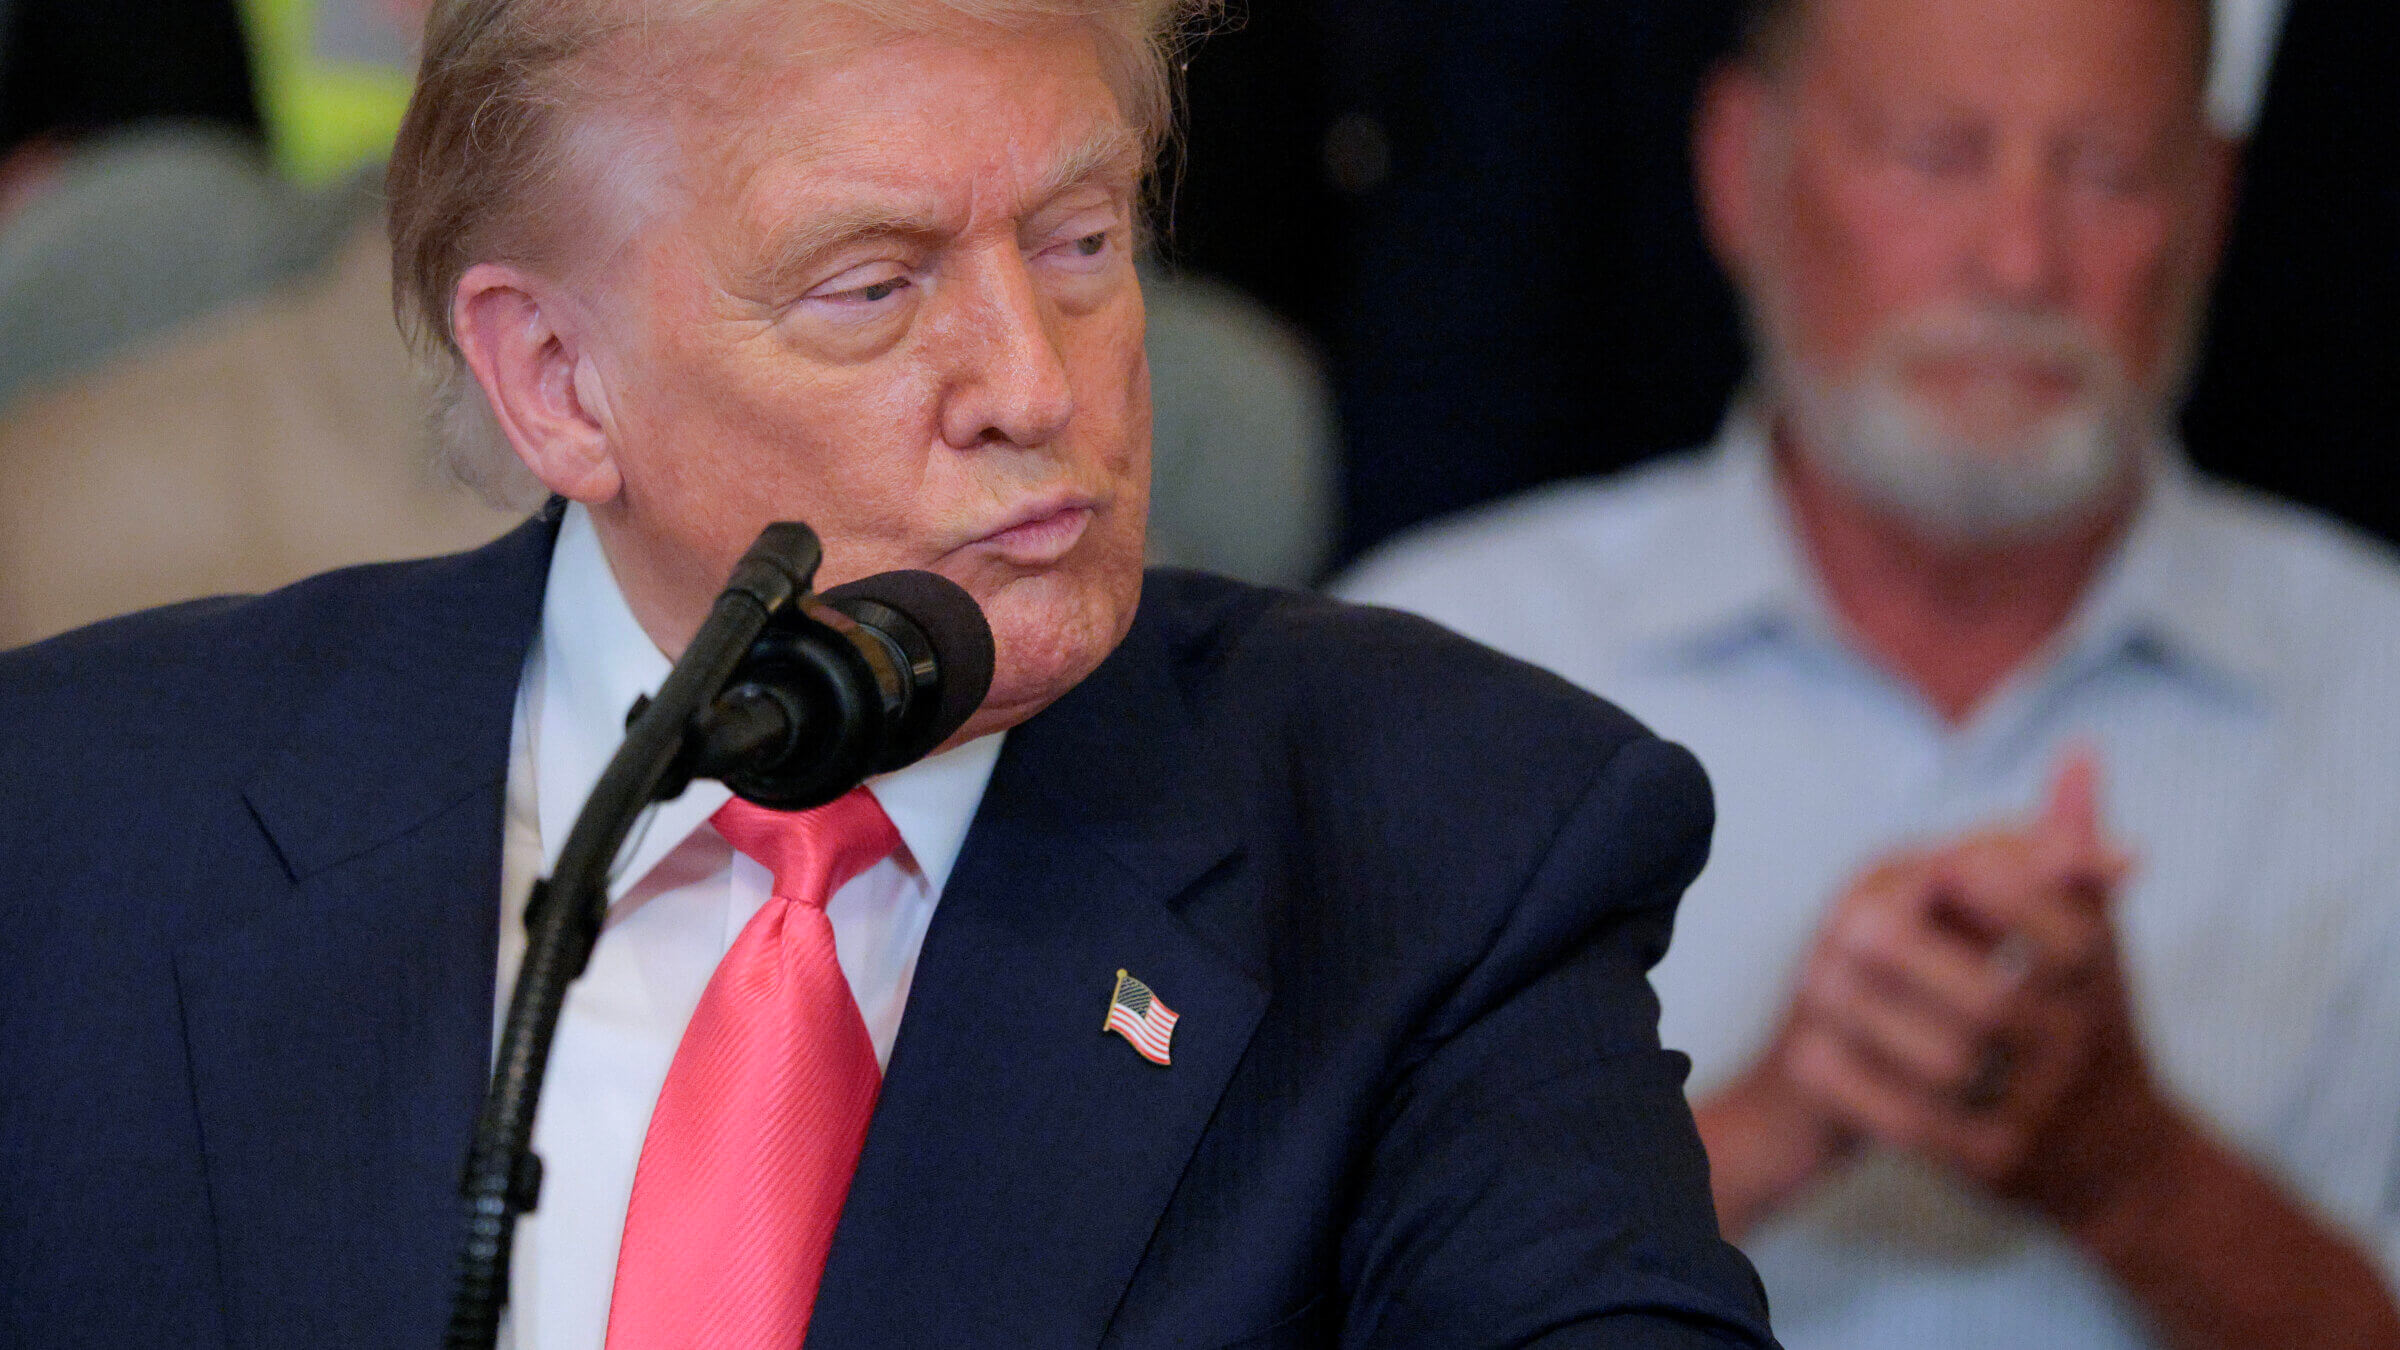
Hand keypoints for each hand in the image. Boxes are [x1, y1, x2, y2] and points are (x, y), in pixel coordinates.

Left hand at [1698, 751, 2179, 1234]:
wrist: (2117, 1158)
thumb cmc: (2081, 1015)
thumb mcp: (2089, 935)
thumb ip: (2067, 850)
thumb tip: (2080, 751)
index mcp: (2100, 976)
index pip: (2066, 931)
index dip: (2007, 896)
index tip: (1945, 866)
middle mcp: (2078, 1044)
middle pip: (1990, 1001)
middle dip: (1911, 959)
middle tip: (1844, 924)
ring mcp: (2038, 1110)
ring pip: (1947, 1066)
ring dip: (1869, 1018)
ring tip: (1815, 980)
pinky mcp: (1995, 1163)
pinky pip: (1916, 1127)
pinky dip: (1857, 1086)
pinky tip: (1810, 1048)